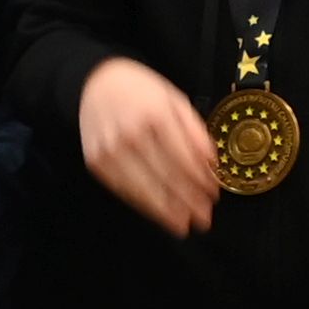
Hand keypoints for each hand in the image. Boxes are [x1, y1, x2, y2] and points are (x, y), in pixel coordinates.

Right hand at [79, 58, 218, 235]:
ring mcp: (110, 151)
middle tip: (204, 219)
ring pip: (144, 189)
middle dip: (187, 201)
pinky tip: (159, 213)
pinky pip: (124, 190)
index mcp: (155, 114)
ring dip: (166, 211)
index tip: (213, 194)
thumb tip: (211, 162)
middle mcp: (131, 134)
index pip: (183, 157)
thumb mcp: (174, 99)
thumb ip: (194, 130)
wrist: (95, 83)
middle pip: (165, 176)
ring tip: (184, 225)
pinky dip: (144, 204)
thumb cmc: (141, 91)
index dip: (200, 180)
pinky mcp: (97, 163)